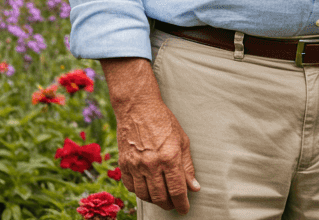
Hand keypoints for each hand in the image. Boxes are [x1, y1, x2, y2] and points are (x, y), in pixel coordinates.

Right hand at [103, 58, 200, 213]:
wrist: (138, 108)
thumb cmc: (164, 122)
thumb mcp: (182, 141)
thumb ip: (187, 166)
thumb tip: (194, 187)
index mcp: (170, 158)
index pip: (177, 190)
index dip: (182, 204)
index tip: (184, 209)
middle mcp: (152, 164)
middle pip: (160, 197)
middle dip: (169, 205)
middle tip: (174, 205)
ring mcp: (135, 165)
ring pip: (145, 195)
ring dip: (154, 200)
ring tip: (162, 198)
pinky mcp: (124, 164)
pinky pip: (131, 187)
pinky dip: (139, 192)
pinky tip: (147, 189)